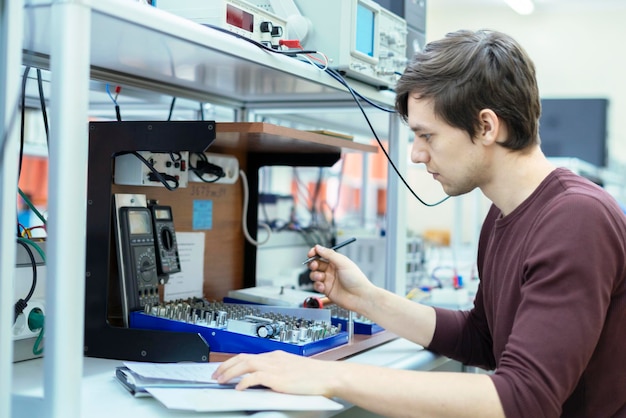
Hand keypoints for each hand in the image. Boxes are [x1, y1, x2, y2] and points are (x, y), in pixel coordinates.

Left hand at [212, 350, 336, 395]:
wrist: (328, 375)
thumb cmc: (315, 376)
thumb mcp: (293, 370)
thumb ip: (278, 372)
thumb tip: (265, 380)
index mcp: (277, 356)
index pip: (249, 355)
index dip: (233, 362)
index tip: (224, 369)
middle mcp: (273, 358)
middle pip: (243, 357)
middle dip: (226, 365)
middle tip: (216, 375)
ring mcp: (275, 367)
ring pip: (245, 364)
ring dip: (230, 372)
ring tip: (221, 380)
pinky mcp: (278, 378)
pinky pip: (254, 377)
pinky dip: (243, 382)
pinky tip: (238, 388)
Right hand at [306, 244, 375, 311]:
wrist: (359, 297)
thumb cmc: (356, 279)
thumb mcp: (343, 263)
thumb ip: (329, 254)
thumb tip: (318, 247)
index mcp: (336, 261)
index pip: (322, 254)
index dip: (315, 253)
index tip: (311, 254)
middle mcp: (331, 270)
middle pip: (316, 264)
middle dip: (313, 264)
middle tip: (314, 266)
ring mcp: (328, 280)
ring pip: (314, 275)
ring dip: (315, 275)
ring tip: (321, 277)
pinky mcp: (326, 290)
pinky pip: (316, 286)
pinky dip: (317, 285)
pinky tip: (323, 286)